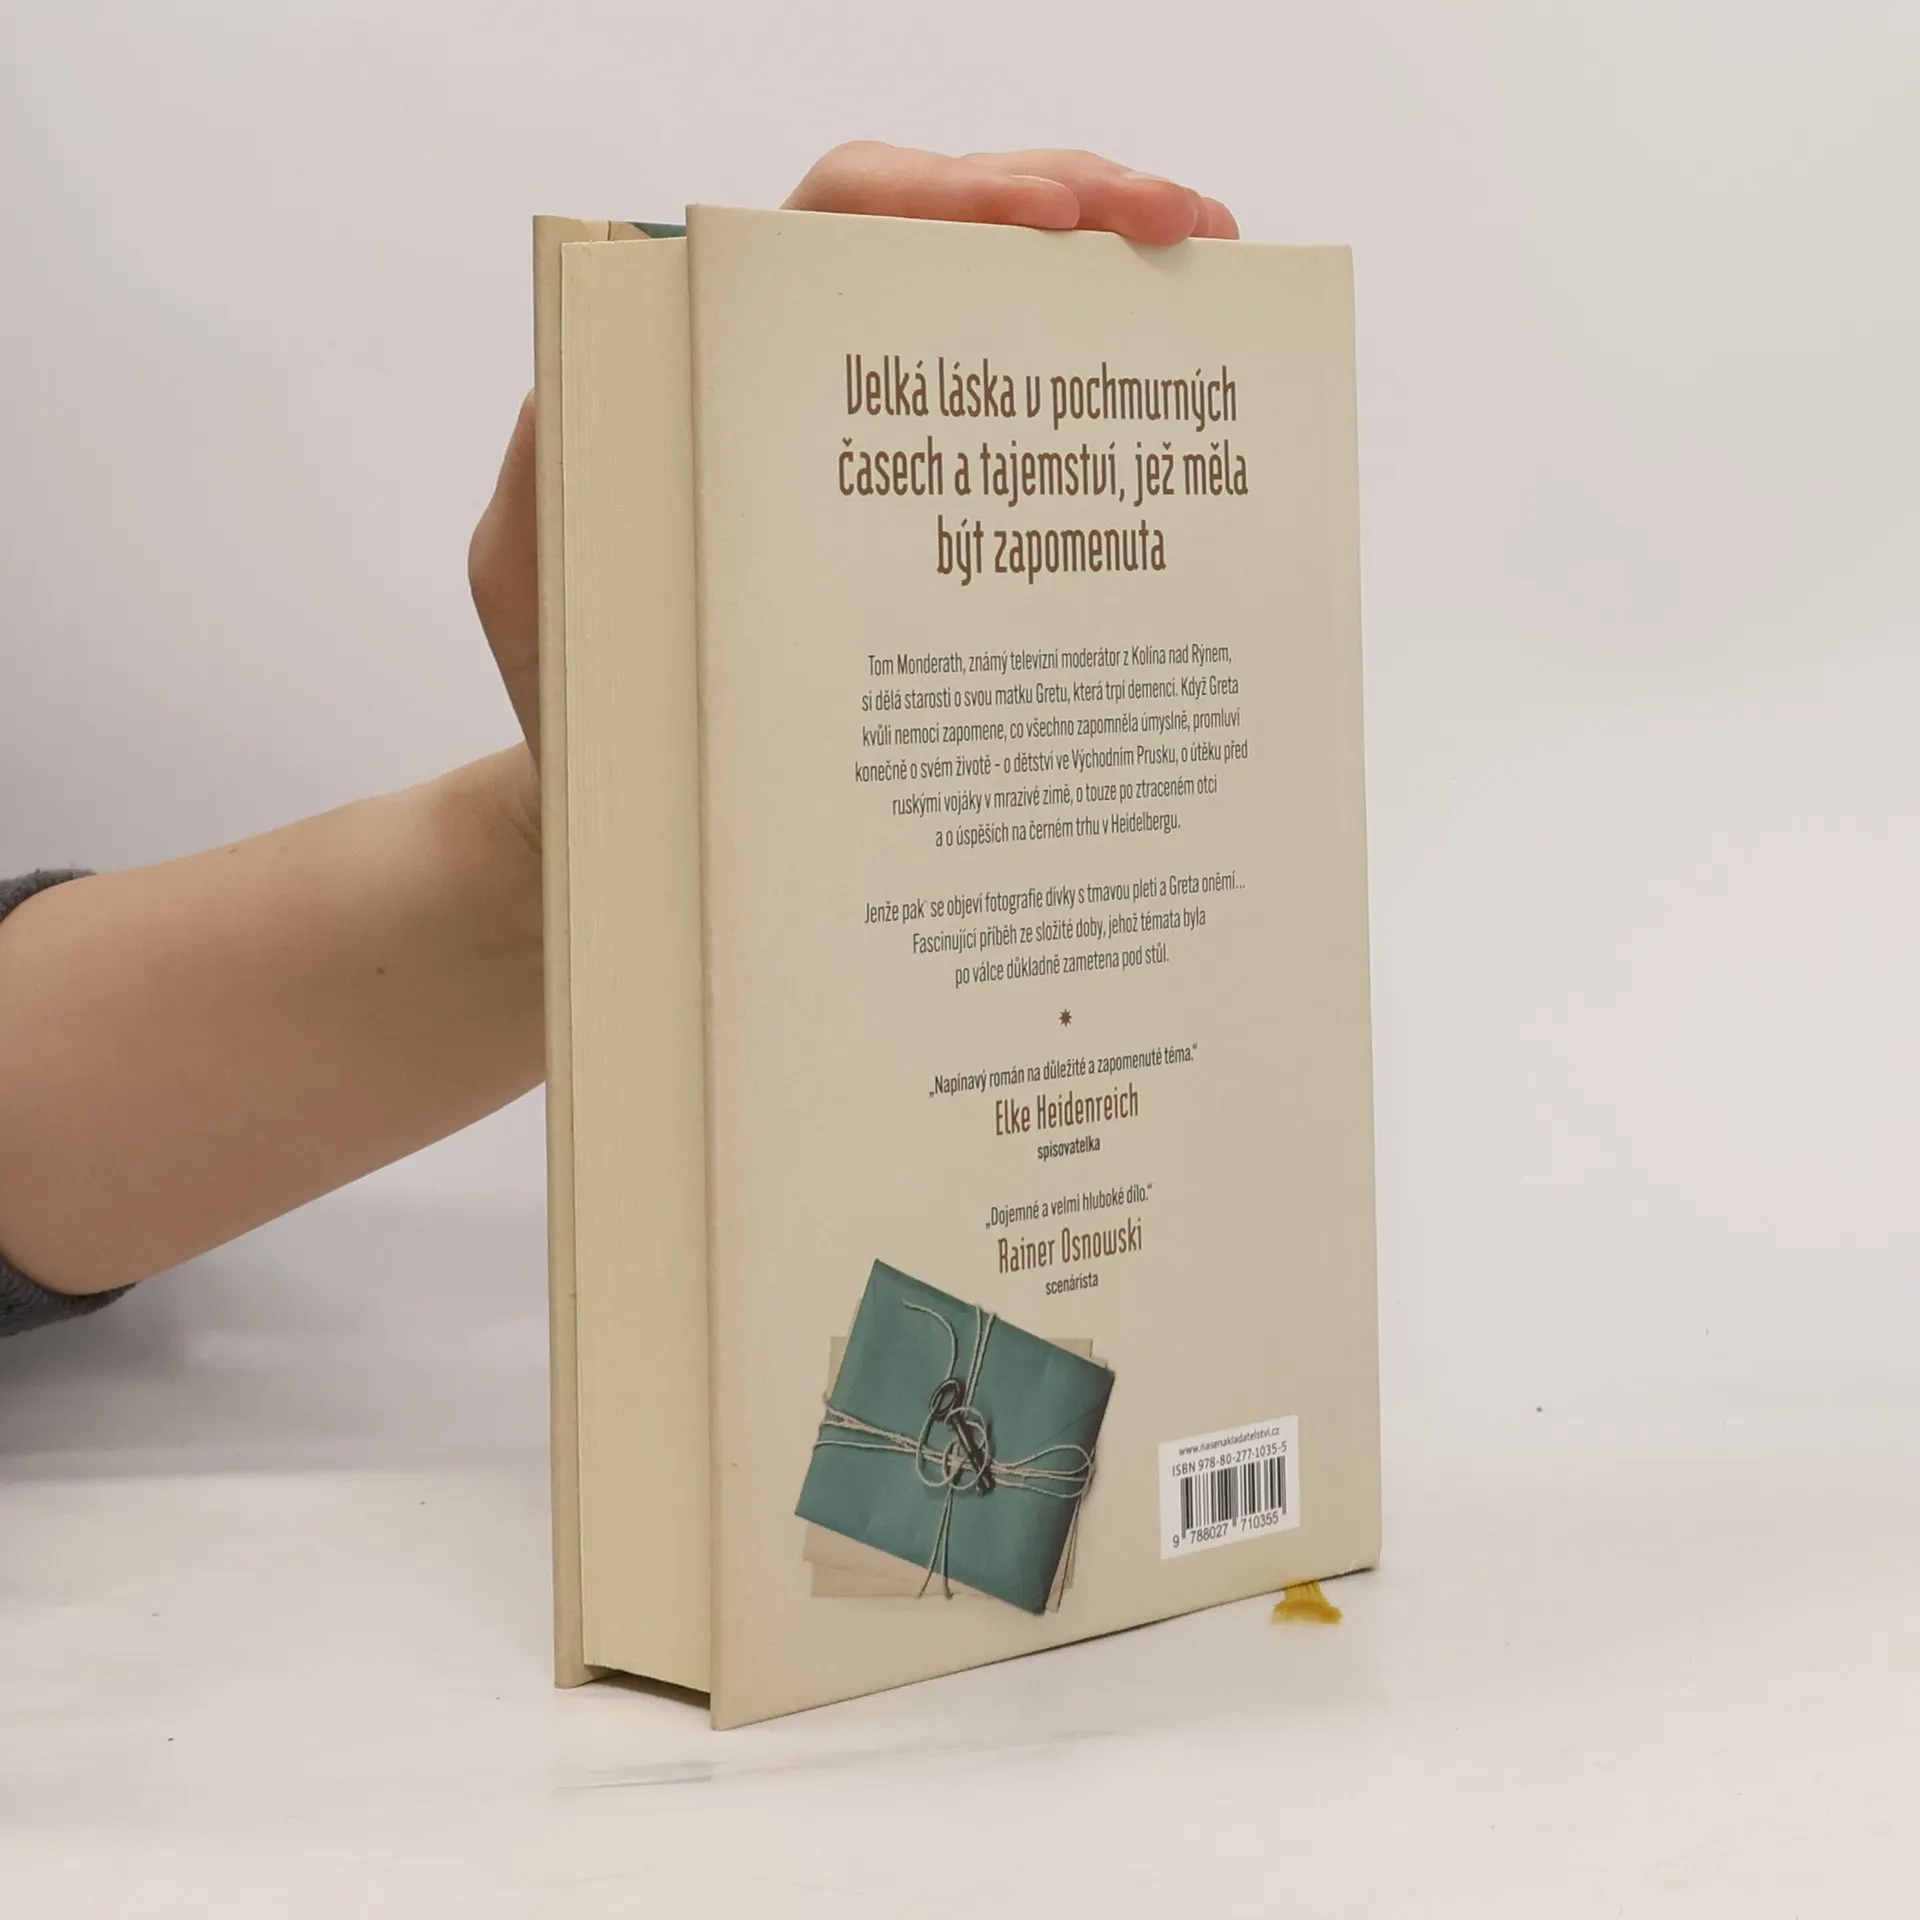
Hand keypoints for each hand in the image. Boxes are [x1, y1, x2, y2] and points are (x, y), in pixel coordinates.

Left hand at [467, 145, 1236, 764]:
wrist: (625, 810)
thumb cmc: (579, 697)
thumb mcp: (537, 573)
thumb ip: (564, 456)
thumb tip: (637, 344)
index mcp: (713, 359)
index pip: (833, 221)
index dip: (949, 196)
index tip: (1054, 222)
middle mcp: (798, 378)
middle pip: (940, 237)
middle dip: (1073, 207)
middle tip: (1189, 226)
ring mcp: (865, 451)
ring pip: (990, 317)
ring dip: (1102, 279)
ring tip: (1206, 275)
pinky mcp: (914, 529)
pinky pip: (1005, 438)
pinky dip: (1083, 401)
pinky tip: (1161, 395)